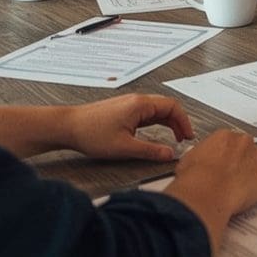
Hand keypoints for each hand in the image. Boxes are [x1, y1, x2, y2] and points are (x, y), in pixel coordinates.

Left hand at [57, 94, 193, 161]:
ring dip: (168, 123)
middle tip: (184, 139)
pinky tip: (156, 133)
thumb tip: (169, 154)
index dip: (184, 122)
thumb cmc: (90, 133)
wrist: (67, 127)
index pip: (173, 107)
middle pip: (167, 107)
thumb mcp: (125, 147)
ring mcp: (128, 105)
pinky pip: (146, 114)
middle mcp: (136, 101)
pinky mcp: (122, 110)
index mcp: (140, 105)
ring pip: (157, 110)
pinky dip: (156, 123)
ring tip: (174, 138)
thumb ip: (151, 151)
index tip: (189, 136)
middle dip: (179, 123)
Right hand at [164, 131, 256, 245]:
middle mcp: (243, 144)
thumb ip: (197, 157)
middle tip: (240, 165)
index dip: (230, 150)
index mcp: (224, 137)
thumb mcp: (188, 161)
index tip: (227, 158)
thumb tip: (195, 160)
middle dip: (247, 154)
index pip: (232, 139)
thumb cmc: (195, 178)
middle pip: (250, 145)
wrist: (206, 191)